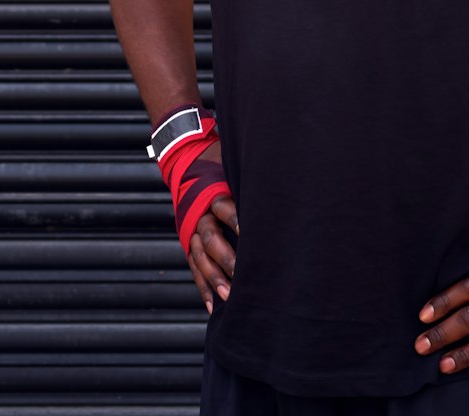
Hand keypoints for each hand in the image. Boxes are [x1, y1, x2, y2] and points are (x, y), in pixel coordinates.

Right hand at [187, 138, 238, 315]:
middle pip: (210, 238)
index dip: (235, 220)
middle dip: (226, 259)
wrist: (188, 164)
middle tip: (241, 277)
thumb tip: (280, 181)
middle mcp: (201, 215)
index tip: (248, 233)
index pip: (223, 207)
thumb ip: (249, 180)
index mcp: (213, 194)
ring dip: (213, 278)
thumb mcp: (233, 169)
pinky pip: (193, 268)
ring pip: (200, 257)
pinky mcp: (187, 244)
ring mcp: (192, 231)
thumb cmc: (220, 169)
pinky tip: (211, 305)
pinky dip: (202, 287)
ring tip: (228, 296)